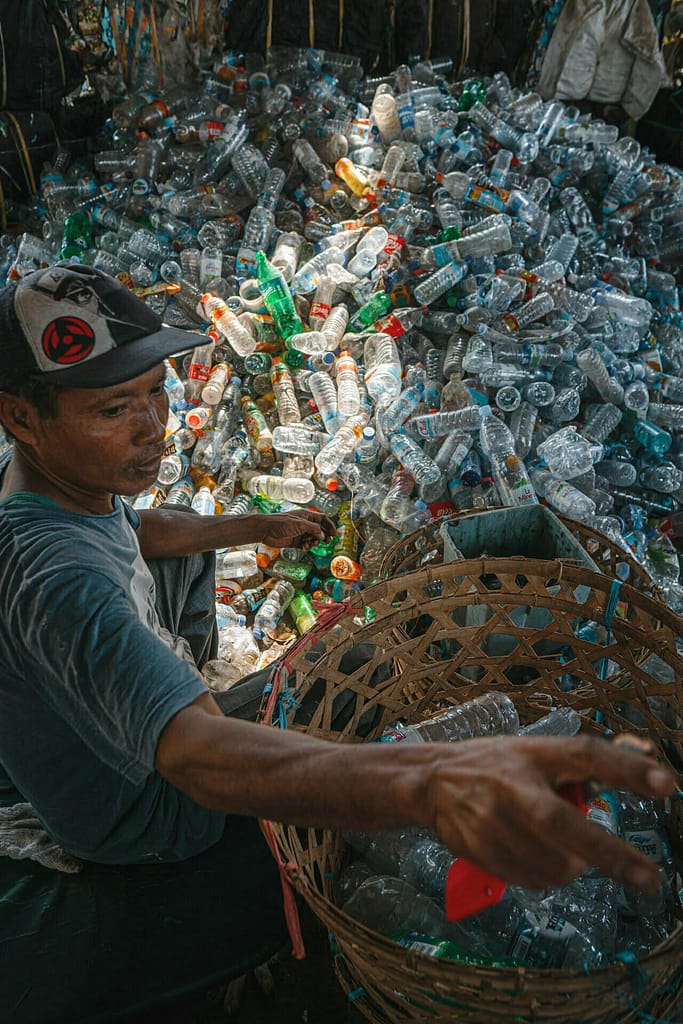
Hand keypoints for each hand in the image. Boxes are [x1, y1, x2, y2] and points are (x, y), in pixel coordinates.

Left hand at [258, 510, 335, 549]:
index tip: (334, 534)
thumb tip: (323, 535)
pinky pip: (306, 545)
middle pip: (320, 530)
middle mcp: (305, 524)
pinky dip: (307, 547)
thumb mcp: (300, 524)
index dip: (329, 526)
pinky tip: (304, 548)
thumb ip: (313, 529)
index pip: (323, 519)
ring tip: (310, 544)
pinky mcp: (296, 542)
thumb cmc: (281, 523)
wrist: (265, 530)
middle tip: (326, 542)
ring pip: (314, 539)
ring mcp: (300, 533)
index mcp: (307, 516)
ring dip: (314, 542)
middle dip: (323, 536)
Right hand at [424, 734, 676, 892]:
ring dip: (574, 868)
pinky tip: (536, 857)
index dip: (627, 770)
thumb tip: (620, 791)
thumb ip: (569, 772)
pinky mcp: (480, 849)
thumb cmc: (496, 765)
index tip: (668, 786)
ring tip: (567, 853)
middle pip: (563, 825)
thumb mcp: (532, 753)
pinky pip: (532, 880)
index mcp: (533, 753)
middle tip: (649, 879)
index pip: (586, 755)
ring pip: (553, 864)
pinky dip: (547, 876)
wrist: (431, 780)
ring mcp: (492, 819)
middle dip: (610, 855)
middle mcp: (513, 784)